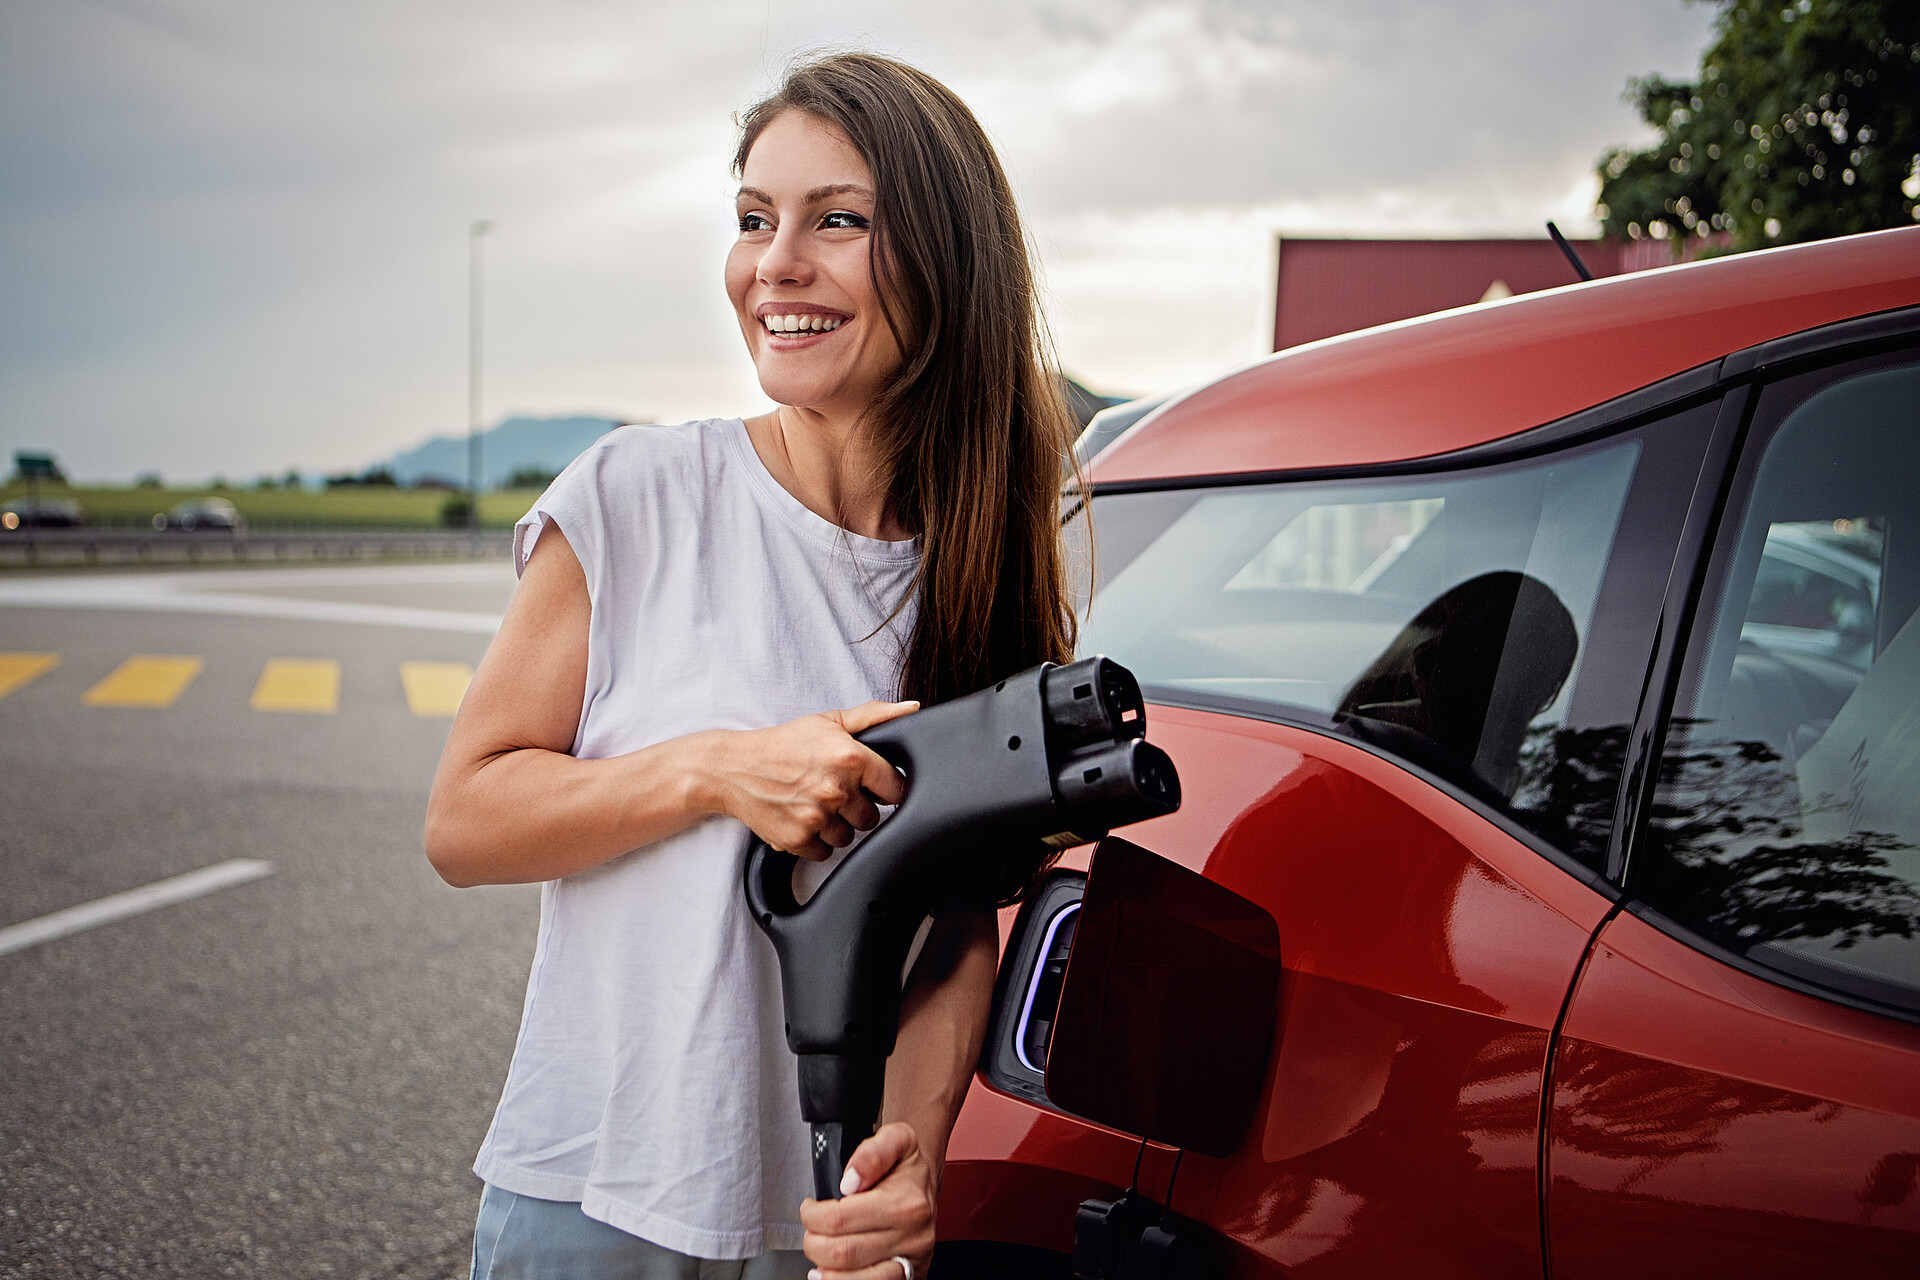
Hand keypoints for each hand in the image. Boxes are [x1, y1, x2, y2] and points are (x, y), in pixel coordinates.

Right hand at [703, 701, 915, 861]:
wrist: (734, 768)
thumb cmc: (783, 744)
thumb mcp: (828, 721)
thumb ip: (874, 716)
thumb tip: (911, 708)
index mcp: (850, 758)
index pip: (895, 789)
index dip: (884, 788)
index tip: (871, 786)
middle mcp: (835, 788)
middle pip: (872, 818)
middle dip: (857, 808)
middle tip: (835, 792)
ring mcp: (816, 817)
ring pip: (849, 837)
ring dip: (836, 826)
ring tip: (815, 804)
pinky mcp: (798, 839)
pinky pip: (825, 852)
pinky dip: (815, 841)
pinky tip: (802, 818)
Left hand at [800, 1123, 935, 1279]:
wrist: (926, 1186)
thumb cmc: (906, 1167)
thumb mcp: (895, 1139)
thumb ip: (872, 1153)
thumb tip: (850, 1181)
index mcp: (907, 1203)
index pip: (840, 1219)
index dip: (813, 1216)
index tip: (809, 1209)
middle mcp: (913, 1236)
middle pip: (843, 1253)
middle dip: (814, 1243)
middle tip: (812, 1231)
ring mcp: (912, 1261)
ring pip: (855, 1279)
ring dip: (826, 1269)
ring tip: (820, 1251)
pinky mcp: (911, 1276)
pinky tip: (832, 1274)